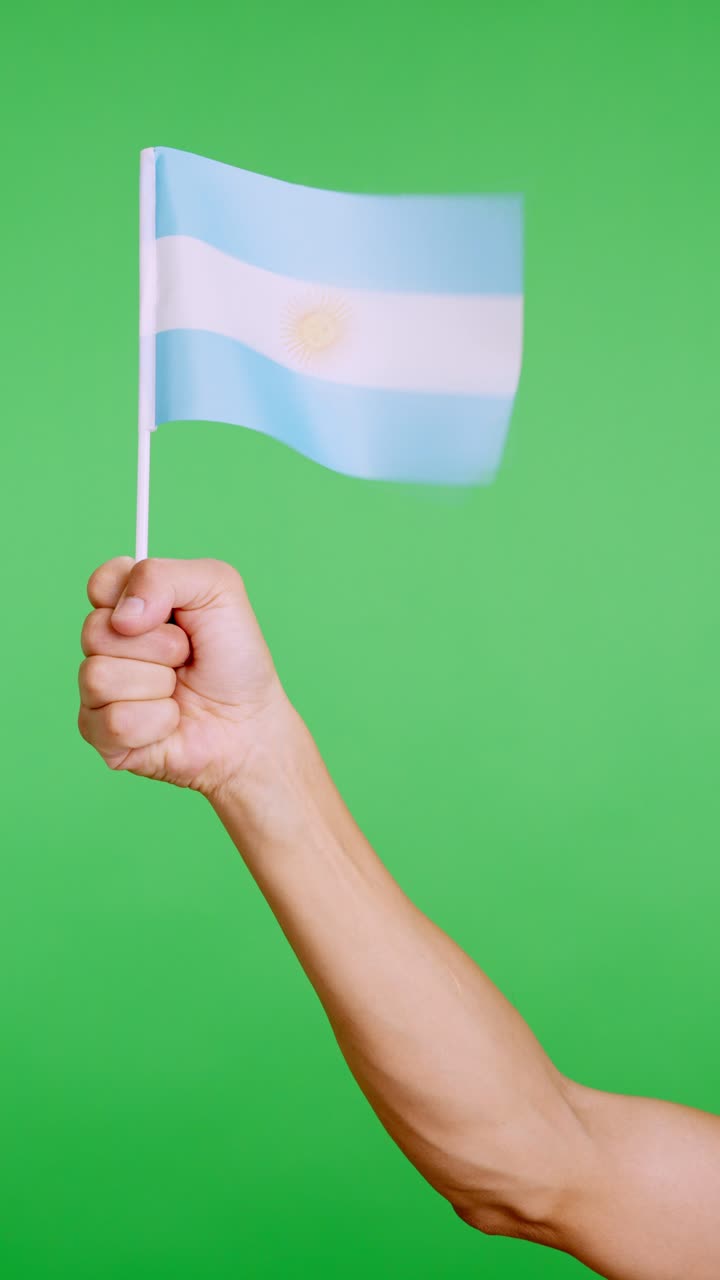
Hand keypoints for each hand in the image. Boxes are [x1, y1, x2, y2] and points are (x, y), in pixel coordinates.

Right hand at [78, 557, 287, 796]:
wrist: (251, 722)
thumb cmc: (235, 658)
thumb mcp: (218, 590)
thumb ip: (164, 576)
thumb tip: (122, 617)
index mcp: (129, 606)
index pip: (100, 584)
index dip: (129, 594)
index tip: (166, 611)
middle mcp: (107, 646)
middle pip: (94, 631)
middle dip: (157, 645)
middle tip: (185, 656)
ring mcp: (99, 692)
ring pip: (99, 677)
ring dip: (157, 684)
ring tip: (178, 690)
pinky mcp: (103, 736)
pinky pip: (114, 722)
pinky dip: (157, 721)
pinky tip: (172, 722)